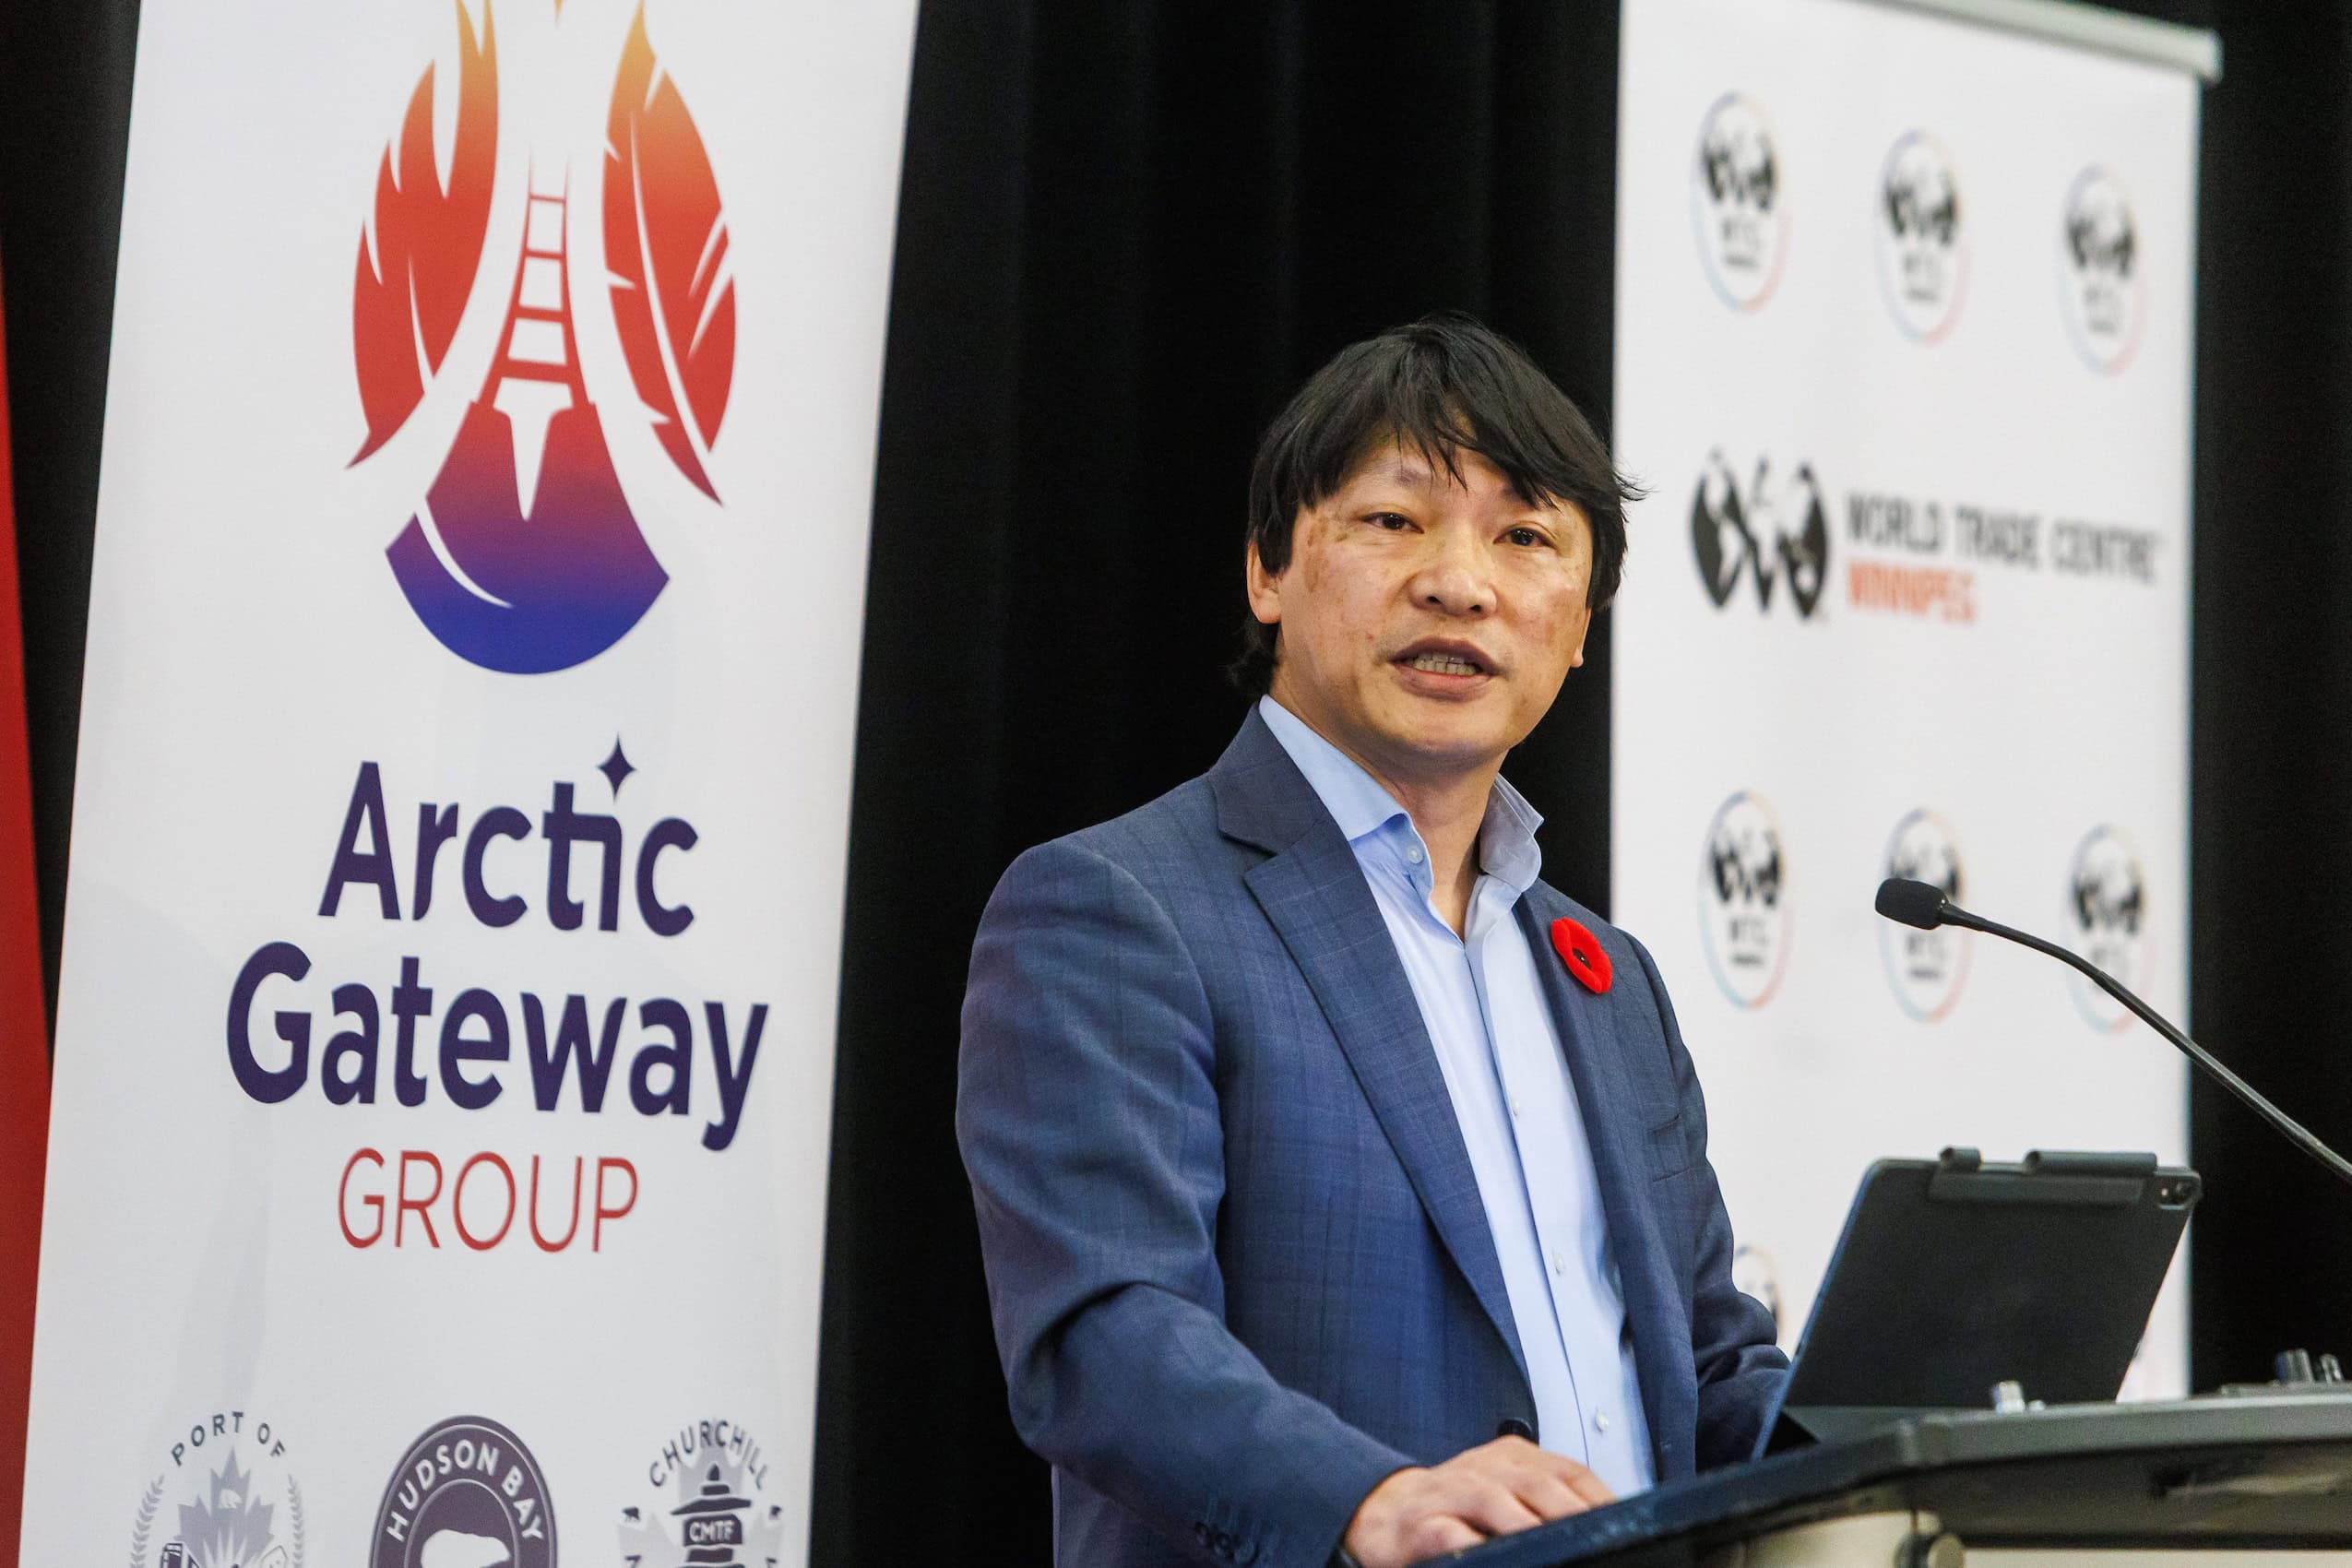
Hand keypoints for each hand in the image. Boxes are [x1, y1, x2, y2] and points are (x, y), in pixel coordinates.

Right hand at [1340, 1436, 1613, 1566]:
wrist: (1385, 1511)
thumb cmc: (1458, 1507)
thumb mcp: (1507, 1491)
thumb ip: (1549, 1502)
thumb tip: (1605, 1527)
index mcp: (1513, 1458)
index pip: (1569, 1471)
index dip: (1600, 1499)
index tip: (1627, 1526)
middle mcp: (1484, 1469)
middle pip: (1538, 1486)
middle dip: (1572, 1515)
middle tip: (1598, 1541)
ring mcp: (1451, 1494)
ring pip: (1494, 1503)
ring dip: (1526, 1527)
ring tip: (1555, 1549)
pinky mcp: (1421, 1524)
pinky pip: (1449, 1533)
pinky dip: (1472, 1544)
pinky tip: (1493, 1558)